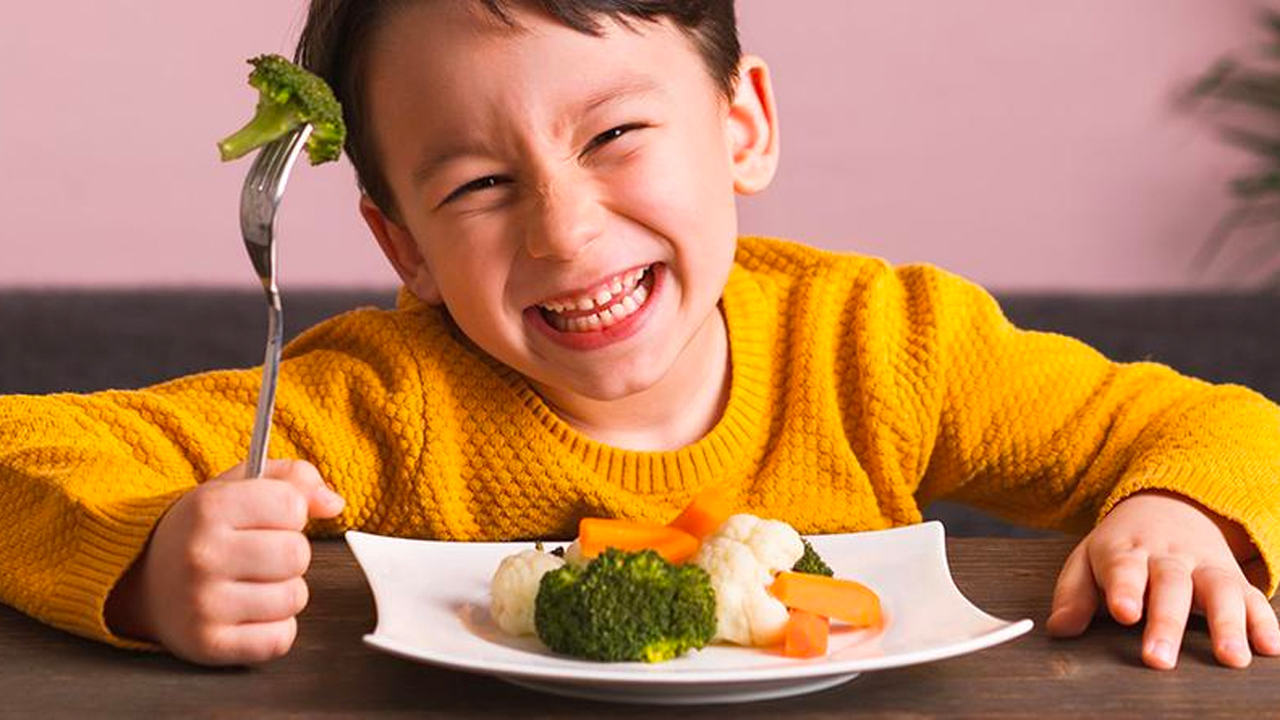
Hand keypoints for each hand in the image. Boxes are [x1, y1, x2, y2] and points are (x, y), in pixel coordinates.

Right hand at [105, 459, 344, 664]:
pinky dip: (275, 628)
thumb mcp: (238, 486)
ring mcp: (202, 604)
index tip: (270, 518)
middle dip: (291, 553)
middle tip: (262, 554)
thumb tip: (334, 503)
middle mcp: (201, 555)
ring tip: (254, 583)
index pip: (292, 505)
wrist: (142, 580)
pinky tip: (250, 612)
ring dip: (284, 591)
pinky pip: (280, 638)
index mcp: (208, 508)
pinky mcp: (209, 644)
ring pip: (293, 598)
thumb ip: (293, 479)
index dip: (291, 511)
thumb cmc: (202, 531)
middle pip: (297, 554)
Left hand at [1046, 490, 1279, 668]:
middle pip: (1170, 586)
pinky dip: (1263, 621)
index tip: (1124, 613)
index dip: (1124, 589)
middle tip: (1158, 659)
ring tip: (1230, 658)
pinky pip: (1253, 597)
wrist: (1169, 505)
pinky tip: (1268, 647)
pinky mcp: (1234, 578)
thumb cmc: (1121, 547)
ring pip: (1218, 590)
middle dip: (1166, 622)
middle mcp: (1168, 557)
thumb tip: (1059, 628)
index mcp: (1126, 551)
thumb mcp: (1087, 560)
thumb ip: (1073, 595)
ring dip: (1226, 624)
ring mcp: (1205, 566)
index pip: (1123, 567)